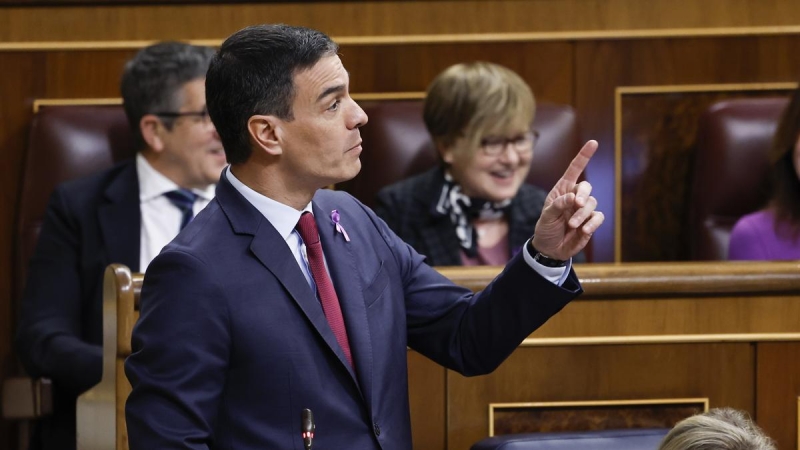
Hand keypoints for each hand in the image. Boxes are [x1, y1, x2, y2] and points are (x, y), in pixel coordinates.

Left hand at [531, 140, 604, 259]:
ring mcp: (584, 210)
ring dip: (582, 214)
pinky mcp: (591, 222)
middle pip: (586, 187)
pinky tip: (583, 230)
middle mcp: (575, 196)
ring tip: (572, 225)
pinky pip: (598, 217)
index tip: (593, 143)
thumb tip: (573, 197)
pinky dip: (592, 223)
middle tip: (577, 204)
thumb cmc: (546, 228)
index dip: (584, 156)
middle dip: (583, 194)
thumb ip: (558, 205)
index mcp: (562, 190)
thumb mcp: (547, 217)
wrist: (551, 249)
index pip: (574, 170)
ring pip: (592, 203)